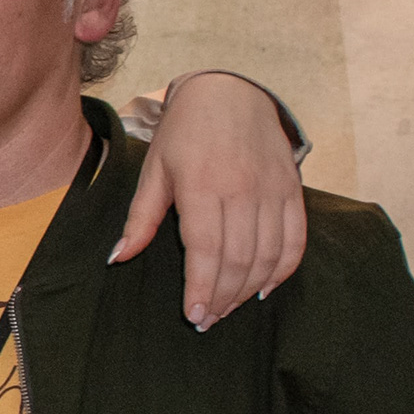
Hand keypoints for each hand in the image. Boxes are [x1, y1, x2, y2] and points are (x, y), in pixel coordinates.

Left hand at [110, 72, 305, 327]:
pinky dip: (282, 269)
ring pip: (268, 255)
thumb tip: (119, 258)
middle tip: (206, 320)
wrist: (231, 93)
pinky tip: (264, 288)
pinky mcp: (293, 190)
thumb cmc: (184, 133)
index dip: (201, 288)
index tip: (194, 315)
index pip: (206, 250)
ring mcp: (272, 191)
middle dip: (222, 298)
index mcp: (202, 186)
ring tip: (228, 308)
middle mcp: (243, 191)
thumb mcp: (153, 171)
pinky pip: (295, 240)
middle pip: (239, 260)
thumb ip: (140, 218)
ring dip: (248, 289)